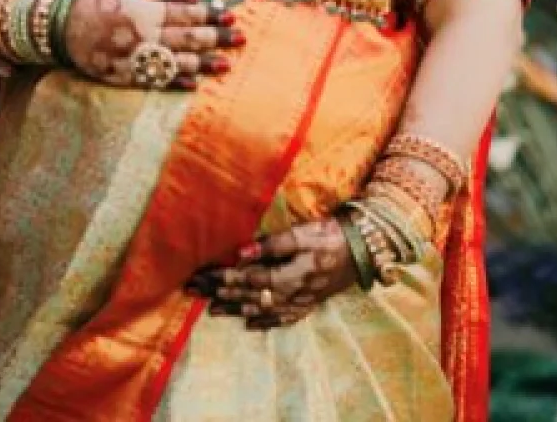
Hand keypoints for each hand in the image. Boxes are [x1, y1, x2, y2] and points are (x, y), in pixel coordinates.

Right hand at [64, 0, 240, 88]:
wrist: (63, 24)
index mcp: (146, 9)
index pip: (187, 12)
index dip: (211, 14)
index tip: (231, 16)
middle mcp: (145, 35)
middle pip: (189, 38)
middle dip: (217, 38)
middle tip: (240, 39)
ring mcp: (137, 57)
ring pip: (179, 62)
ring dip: (205, 63)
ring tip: (226, 64)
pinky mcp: (127, 74)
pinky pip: (157, 79)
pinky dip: (177, 81)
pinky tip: (195, 82)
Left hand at [187, 219, 355, 327]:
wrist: (362, 250)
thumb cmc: (330, 236)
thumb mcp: (302, 234)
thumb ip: (272, 244)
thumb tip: (241, 253)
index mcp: (288, 275)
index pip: (247, 279)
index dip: (223, 278)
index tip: (201, 276)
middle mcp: (292, 294)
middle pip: (249, 296)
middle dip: (219, 293)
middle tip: (194, 290)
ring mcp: (301, 302)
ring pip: (262, 310)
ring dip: (235, 309)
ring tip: (212, 309)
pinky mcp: (308, 304)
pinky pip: (282, 319)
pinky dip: (264, 322)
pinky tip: (250, 323)